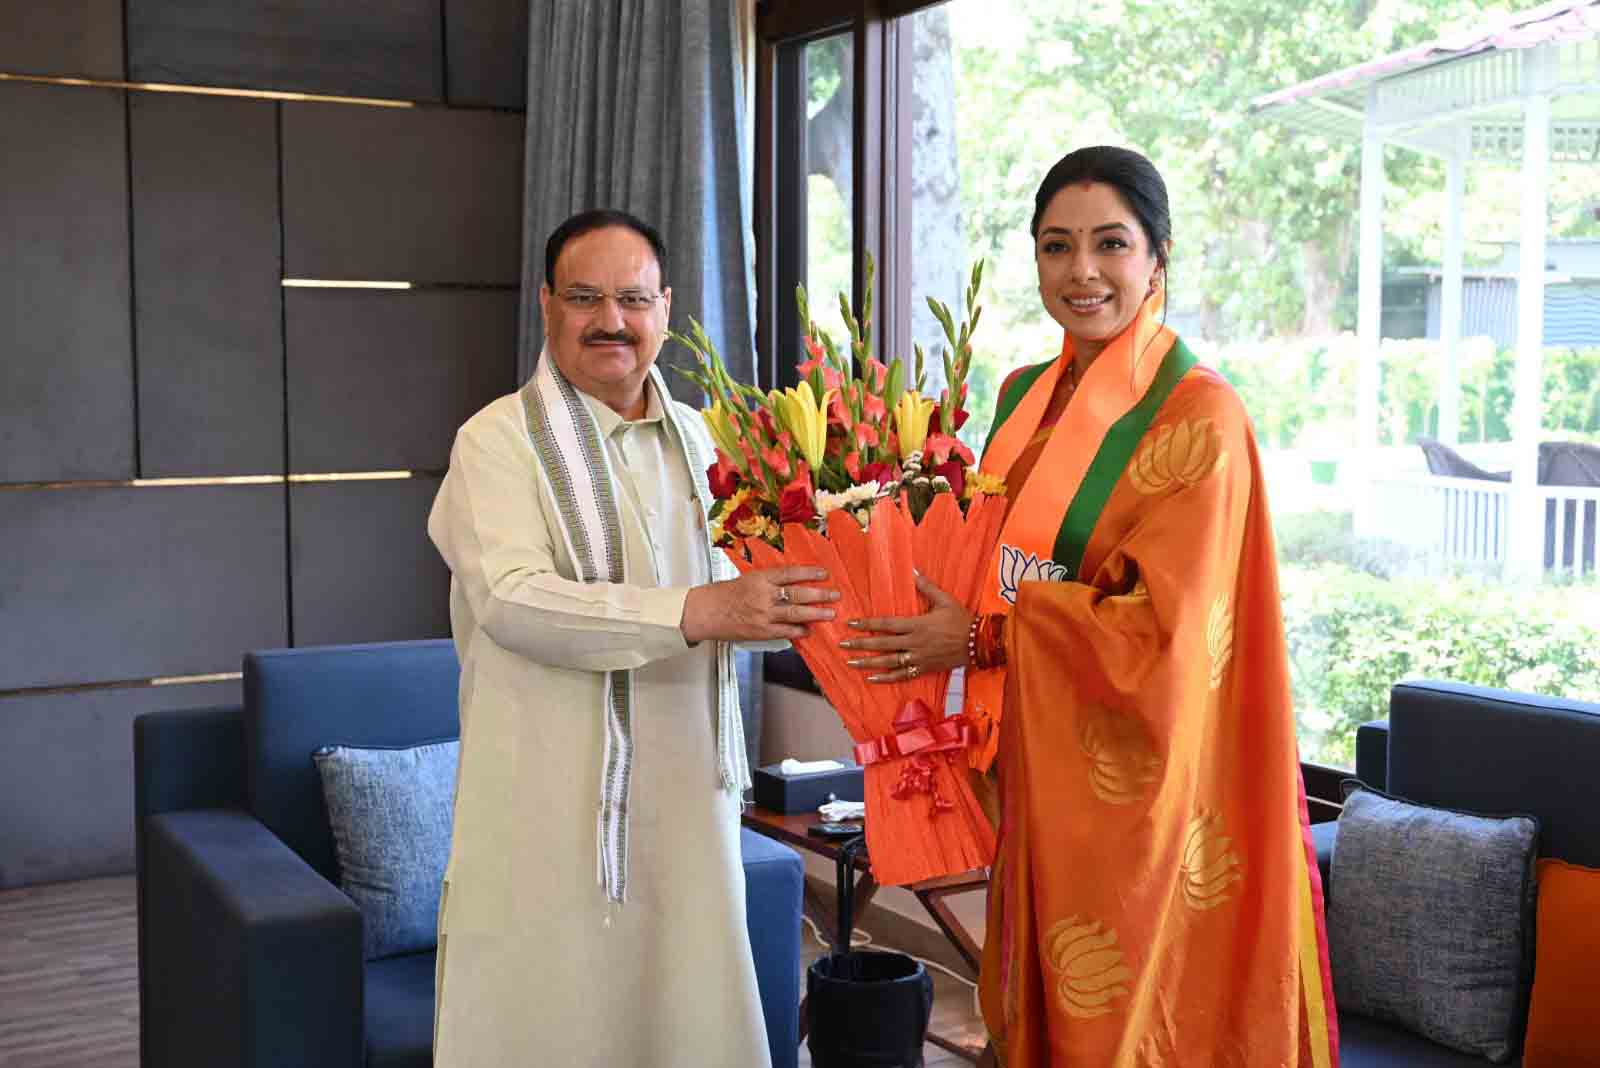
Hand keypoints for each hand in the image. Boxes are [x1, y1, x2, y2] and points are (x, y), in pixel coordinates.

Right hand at [681, 566, 837, 643]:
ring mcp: (763, 614)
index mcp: (760, 578)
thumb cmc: (723, 595)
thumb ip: (768, 582)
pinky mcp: (761, 631)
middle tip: (835, 595)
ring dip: (815, 614)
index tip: (824, 573)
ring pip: (795, 613)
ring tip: (830, 613)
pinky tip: (809, 630)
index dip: (809, 573)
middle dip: (820, 594)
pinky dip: (799, 631)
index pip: (790, 573)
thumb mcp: (747, 579)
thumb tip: (791, 583)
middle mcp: (764, 595)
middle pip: (798, 593)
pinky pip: (785, 631)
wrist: (705, 612)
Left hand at [841, 573, 970, 682]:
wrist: (978, 643)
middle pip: (882, 644)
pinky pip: (902, 676)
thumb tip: (912, 571)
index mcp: (917, 625)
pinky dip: (886, 678)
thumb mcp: (945, 599)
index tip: (851, 624)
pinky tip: (871, 678)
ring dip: (868, 663)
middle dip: (861, 644)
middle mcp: (914, 643)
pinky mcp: (923, 669)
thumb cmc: (961, 620)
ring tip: (851, 662)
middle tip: (842, 644)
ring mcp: (918, 658)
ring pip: (889, 662)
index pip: (886, 624)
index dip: (867, 624)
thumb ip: (926, 586)